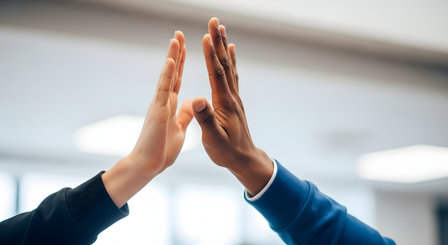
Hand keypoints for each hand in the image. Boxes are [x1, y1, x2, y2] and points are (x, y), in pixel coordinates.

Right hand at [129, 31, 192, 174]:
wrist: (149, 167)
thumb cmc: (162, 151)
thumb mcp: (179, 130)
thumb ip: (183, 115)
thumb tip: (189, 103)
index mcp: (170, 105)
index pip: (178, 79)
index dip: (181, 63)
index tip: (184, 46)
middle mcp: (164, 101)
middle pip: (173, 73)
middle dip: (177, 53)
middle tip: (179, 34)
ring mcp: (160, 105)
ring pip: (168, 77)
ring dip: (173, 57)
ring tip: (176, 38)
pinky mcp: (158, 113)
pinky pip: (164, 91)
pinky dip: (168, 75)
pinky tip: (172, 61)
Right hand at [192, 18, 272, 195]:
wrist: (245, 159)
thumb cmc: (227, 152)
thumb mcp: (213, 139)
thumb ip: (205, 120)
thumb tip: (198, 99)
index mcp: (224, 103)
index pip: (216, 74)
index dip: (210, 55)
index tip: (205, 36)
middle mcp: (232, 96)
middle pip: (224, 64)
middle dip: (218, 42)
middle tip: (214, 21)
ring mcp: (234, 97)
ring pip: (229, 67)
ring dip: (224, 46)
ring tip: (221, 29)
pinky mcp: (234, 101)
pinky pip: (232, 75)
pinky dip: (230, 60)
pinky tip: (230, 51)